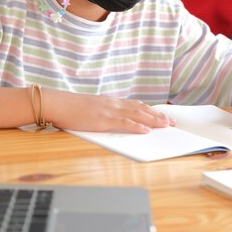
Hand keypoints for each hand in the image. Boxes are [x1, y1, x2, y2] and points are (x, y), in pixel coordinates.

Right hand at [45, 89, 175, 132]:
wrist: (58, 103)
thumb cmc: (72, 108)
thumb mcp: (93, 108)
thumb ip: (106, 113)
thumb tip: (117, 121)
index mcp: (112, 101)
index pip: (137, 105)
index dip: (153, 110)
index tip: (165, 115)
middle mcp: (114, 104)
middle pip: (142, 109)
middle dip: (159, 115)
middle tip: (173, 122)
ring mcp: (109, 111)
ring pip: (137, 114)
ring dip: (153, 120)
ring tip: (166, 125)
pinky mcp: (102, 119)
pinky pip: (123, 123)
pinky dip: (136, 126)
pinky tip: (146, 130)